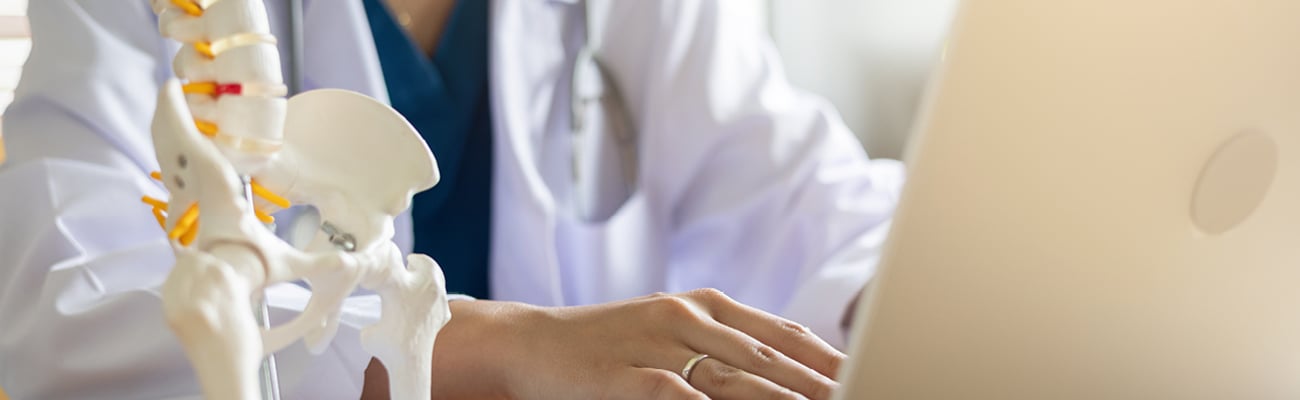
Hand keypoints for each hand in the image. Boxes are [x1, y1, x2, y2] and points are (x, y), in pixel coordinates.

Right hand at [390, 289, 844, 399]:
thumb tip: (781, 369)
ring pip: (743, 380)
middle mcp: (689, 320)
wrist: (529, 343)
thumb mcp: (668, 332)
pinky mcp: (633, 379)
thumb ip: (723, 346)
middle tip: (866, 394)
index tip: (866, 374)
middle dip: (823, 385)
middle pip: (773, 360)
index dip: (828, 358)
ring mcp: (661, 348)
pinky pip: (688, 399)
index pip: (782, 334)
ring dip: (789, 399)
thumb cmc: (605, 344)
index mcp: (704, 306)